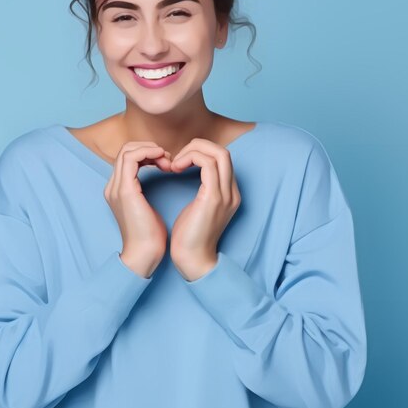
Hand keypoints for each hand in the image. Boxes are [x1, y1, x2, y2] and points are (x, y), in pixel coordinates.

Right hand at [103, 141, 172, 276]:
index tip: (167, 162)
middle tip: (168, 158)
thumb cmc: (151, 236)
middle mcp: (113, 186)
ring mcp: (116, 187)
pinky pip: (131, 158)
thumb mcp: (148, 207)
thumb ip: (146, 190)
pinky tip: (163, 159)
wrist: (144, 255)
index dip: (148, 153)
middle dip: (149, 148)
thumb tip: (160, 175)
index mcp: (118, 190)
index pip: (128, 159)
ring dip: (149, 149)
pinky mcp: (124, 190)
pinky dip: (147, 153)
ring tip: (167, 159)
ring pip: (127, 151)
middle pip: (126, 151)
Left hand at [169, 138, 240, 280]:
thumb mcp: (197, 207)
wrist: (193, 261)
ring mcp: (225, 194)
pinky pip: (207, 164)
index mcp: (228, 193)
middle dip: (197, 146)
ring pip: (218, 153)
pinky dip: (190, 159)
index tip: (179, 162)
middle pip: (223, 151)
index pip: (221, 158)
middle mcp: (232, 192)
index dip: (200, 152)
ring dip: (193, 151)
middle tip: (177, 157)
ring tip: (175, 163)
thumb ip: (200, 189)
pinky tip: (175, 168)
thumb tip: (186, 169)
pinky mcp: (214, 198)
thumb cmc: (189, 236)